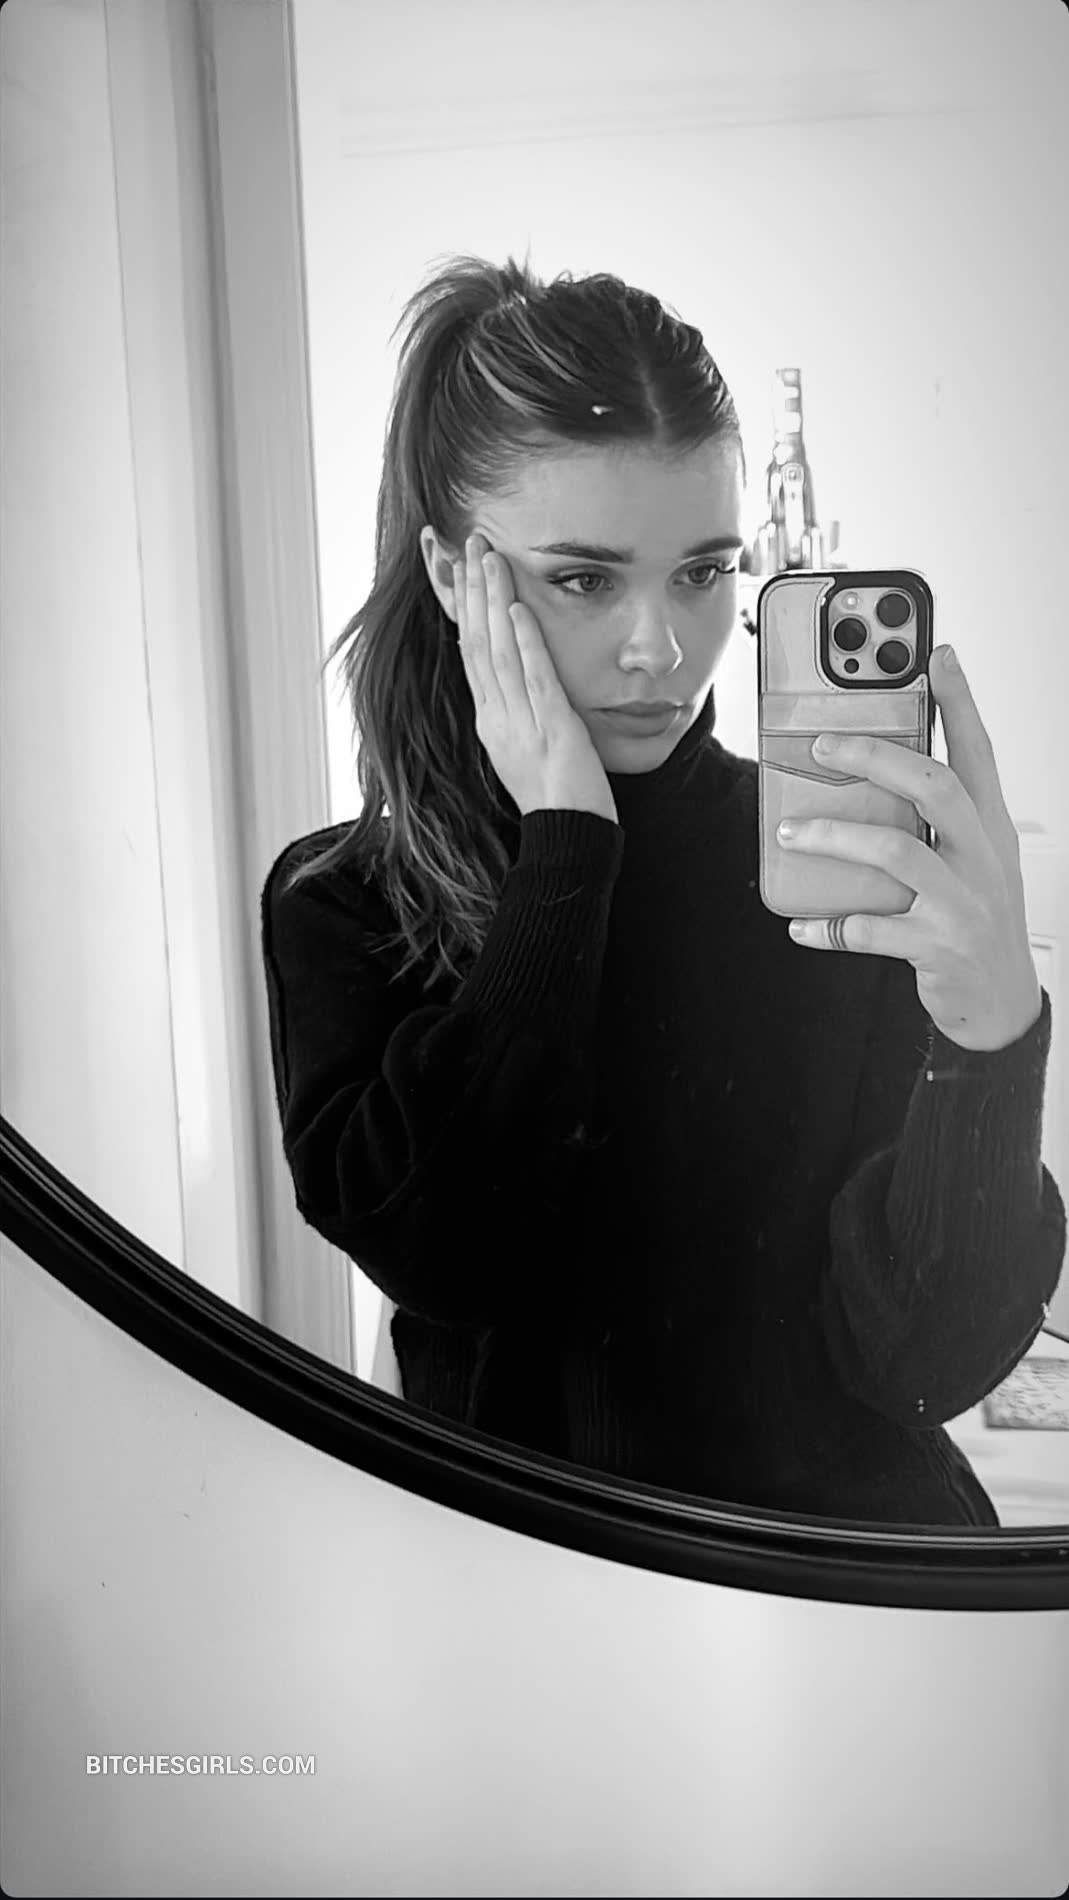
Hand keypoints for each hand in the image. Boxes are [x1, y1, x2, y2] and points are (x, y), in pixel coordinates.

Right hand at [453, 533, 617, 824]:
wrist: (568, 835)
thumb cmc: (555, 795)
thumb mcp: (525, 746)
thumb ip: (517, 710)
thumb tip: (510, 681)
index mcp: (489, 719)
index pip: (469, 652)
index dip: (462, 607)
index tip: (459, 567)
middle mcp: (496, 716)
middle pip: (476, 642)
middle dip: (471, 590)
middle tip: (468, 543)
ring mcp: (520, 721)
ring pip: (498, 652)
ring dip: (493, 602)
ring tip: (490, 558)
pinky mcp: (551, 727)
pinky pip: (534, 678)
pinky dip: (525, 641)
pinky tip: (519, 609)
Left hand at [778, 644, 1042, 1051]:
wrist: (1004, 1004)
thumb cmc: (977, 921)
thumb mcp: (973, 862)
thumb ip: (935, 821)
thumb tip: (871, 776)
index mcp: (991, 829)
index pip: (979, 752)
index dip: (959, 701)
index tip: (937, 655)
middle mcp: (982, 859)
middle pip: (933, 787)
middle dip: (875, 756)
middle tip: (824, 744)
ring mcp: (961, 903)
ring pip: (896, 852)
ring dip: (835, 838)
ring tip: (791, 833)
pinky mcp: (936, 947)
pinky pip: (868, 928)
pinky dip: (828, 924)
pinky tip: (802, 923)